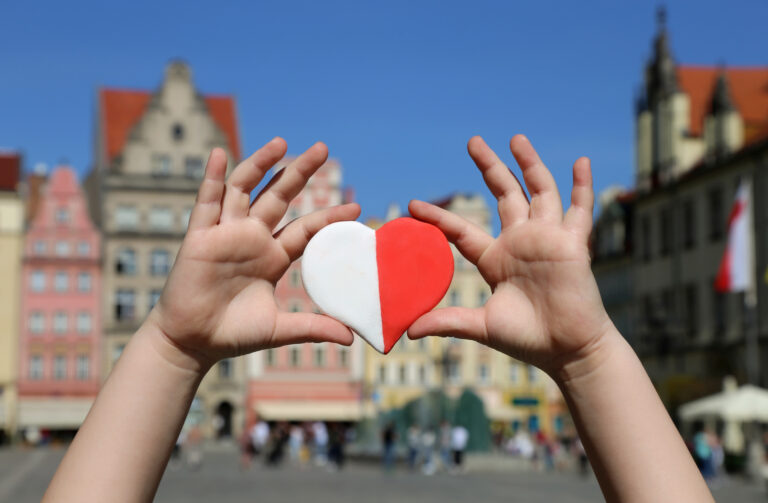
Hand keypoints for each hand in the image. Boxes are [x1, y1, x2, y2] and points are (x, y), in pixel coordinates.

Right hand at [147, 138, 359, 368]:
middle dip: (299, 172)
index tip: (355, 209)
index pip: (306, 228)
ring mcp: (226, 234)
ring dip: (261, 164)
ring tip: (282, 143)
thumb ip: (314, 327)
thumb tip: (351, 338)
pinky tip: (220, 154)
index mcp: (273, 257)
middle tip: (322, 148)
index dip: (328, 217)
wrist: (192, 343)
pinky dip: (213, 177)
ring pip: (245, 189)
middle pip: (279, 196)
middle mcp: (252, 238)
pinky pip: (207, 201)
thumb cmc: (234, 334)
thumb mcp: (280, 329)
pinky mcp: (200, 236)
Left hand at [407, 135, 613, 377]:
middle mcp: (520, 242)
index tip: (413, 205)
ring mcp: (547, 239)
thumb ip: (448, 322)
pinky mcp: (572, 244)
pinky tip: (580, 162)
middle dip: (489, 167)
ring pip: (538, 191)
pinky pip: (579, 210)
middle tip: (473, 142)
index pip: (461, 231)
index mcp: (495, 259)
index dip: (438, 218)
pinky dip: (582, 185)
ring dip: (529, 164)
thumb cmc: (528, 340)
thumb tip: (407, 332)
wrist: (568, 351)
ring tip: (516, 138)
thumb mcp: (482, 326)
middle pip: (503, 194)